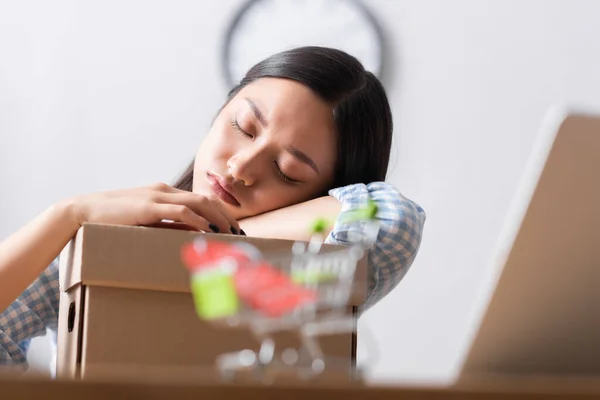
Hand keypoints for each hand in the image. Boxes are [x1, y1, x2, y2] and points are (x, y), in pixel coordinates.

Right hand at [66, 182, 239, 233]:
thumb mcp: (145, 221)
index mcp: (165, 192)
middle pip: (206, 199)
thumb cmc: (114, 220)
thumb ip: (167, 224)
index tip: (233, 229)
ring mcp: (156, 196)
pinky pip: (179, 210)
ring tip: (229, 233)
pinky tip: (208, 230)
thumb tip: (192, 235)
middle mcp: (164, 190)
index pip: (201, 199)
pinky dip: (197, 219)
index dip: (220, 212)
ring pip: (197, 202)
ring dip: (217, 218)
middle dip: (225, 216)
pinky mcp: (148, 206)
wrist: (83, 212)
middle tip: (239, 234)